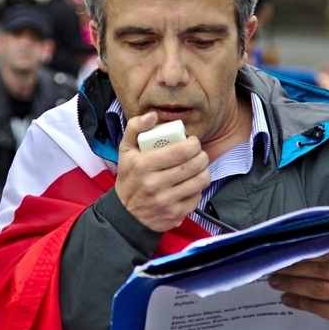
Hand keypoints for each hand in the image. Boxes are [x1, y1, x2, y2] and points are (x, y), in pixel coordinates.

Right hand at [114, 112, 210, 232]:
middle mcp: (154, 184)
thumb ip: (135, 128)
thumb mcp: (125, 151)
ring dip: (203, 171)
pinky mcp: (175, 214)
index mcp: (143, 165)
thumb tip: (152, 115)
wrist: (126, 213)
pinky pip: (198, 196)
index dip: (193, 143)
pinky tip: (187, 186)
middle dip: (201, 156)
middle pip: (194, 165)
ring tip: (196, 168)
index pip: (181, 151)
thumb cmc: (129, 178)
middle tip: (197, 154)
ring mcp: (166, 201)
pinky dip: (196, 189)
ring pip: (201, 180)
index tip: (191, 142)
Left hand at [269, 238, 328, 329]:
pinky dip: (299, 302)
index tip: (287, 249)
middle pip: (320, 269)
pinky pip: (318, 307)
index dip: (307, 250)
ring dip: (292, 284)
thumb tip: (303, 238)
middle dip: (293, 268)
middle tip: (274, 267)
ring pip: (317, 288)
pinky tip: (286, 298)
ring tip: (274, 282)